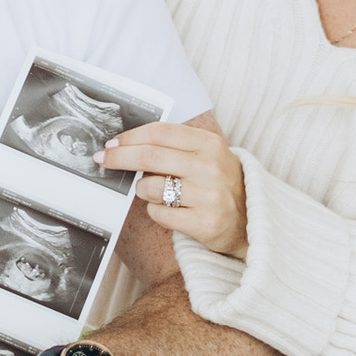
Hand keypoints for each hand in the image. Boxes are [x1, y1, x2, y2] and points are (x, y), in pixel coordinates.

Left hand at [99, 118, 247, 256]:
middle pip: (150, 157)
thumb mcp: (207, 155)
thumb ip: (174, 147)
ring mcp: (209, 196)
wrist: (253, 222)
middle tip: (102, 160)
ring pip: (151, 187)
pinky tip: (169, 211)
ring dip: (142, 189)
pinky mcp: (205, 223)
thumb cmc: (220, 184)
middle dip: (119, 158)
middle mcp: (211, 166)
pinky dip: (156, 212)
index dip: (130, 137)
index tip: (111, 144)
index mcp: (210, 143)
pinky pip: (160, 214)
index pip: (160, 132)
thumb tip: (127, 146)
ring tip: (153, 192)